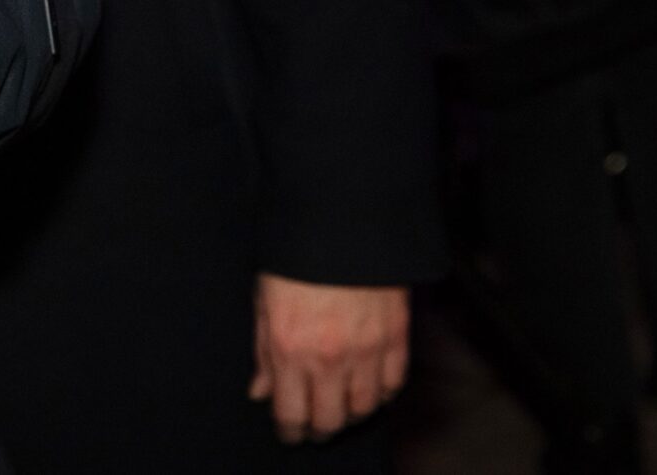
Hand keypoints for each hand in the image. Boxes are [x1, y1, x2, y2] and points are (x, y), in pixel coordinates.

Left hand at [249, 274, 408, 442]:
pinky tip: (369, 388)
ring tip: (340, 407)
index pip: (291, 413)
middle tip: (315, 426)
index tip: (289, 433)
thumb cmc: (295, 259)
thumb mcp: (264, 303)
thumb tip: (260, 391)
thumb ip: (262, 353)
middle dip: (319, 429)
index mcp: (289, 349)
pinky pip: (392, 386)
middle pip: (330, 420)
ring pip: (363, 409)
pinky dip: (381, 394)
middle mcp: (329, 358)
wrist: (341, 224)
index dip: (290, 431)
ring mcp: (366, 351)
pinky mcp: (396, 339)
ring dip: (350, 414)